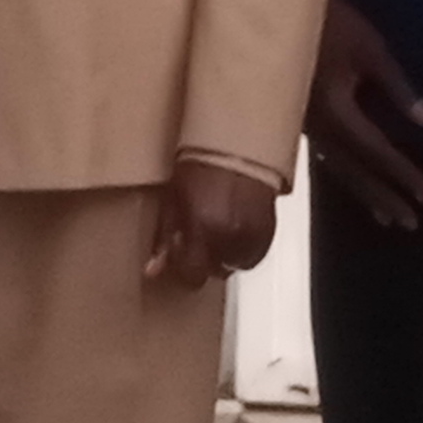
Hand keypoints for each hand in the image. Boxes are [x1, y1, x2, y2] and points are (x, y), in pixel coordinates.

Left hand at [145, 158, 280, 290]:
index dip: (184, 268)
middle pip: (215, 271)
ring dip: (226, 254)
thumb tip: (152, 270)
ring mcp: (253, 235)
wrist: (237, 146)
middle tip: (201, 234)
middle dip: (205, 259)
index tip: (181, 254)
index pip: (193, 275)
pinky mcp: (269, 230)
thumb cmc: (202, 165)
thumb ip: (164, 239)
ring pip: (236, 264)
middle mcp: (231, 237)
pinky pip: (255, 253)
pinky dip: (244, 247)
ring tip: (219, 227)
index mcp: (204, 229)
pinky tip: (235, 226)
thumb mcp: (173, 200)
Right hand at [306, 0, 422, 230]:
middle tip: (411, 224)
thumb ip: (398, 86)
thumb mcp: (369, 47)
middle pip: (354, 172)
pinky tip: (351, 180)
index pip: (377, 152)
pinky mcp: (293, 120)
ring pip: (335, 169)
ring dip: (363, 193)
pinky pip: (321, 156)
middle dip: (384, 197)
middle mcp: (317, 128)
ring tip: (386, 217)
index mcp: (337, 111)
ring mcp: (300, 126)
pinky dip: (343, 174)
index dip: (404, 175)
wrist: (271, 7)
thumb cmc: (326, 20)